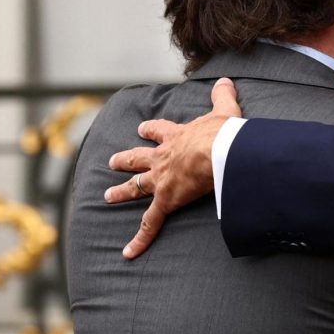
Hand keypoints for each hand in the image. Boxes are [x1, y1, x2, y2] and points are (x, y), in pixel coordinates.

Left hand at [105, 77, 241, 258]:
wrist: (218, 151)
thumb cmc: (222, 133)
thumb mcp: (224, 110)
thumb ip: (223, 96)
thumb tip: (226, 80)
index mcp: (176, 137)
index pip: (158, 131)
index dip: (150, 130)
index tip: (142, 128)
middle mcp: (163, 158)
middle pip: (138, 158)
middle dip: (125, 160)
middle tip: (112, 162)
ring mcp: (162, 180)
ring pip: (136, 186)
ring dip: (121, 192)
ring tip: (107, 197)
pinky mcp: (166, 200)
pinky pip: (150, 223)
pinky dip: (139, 239)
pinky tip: (129, 252)